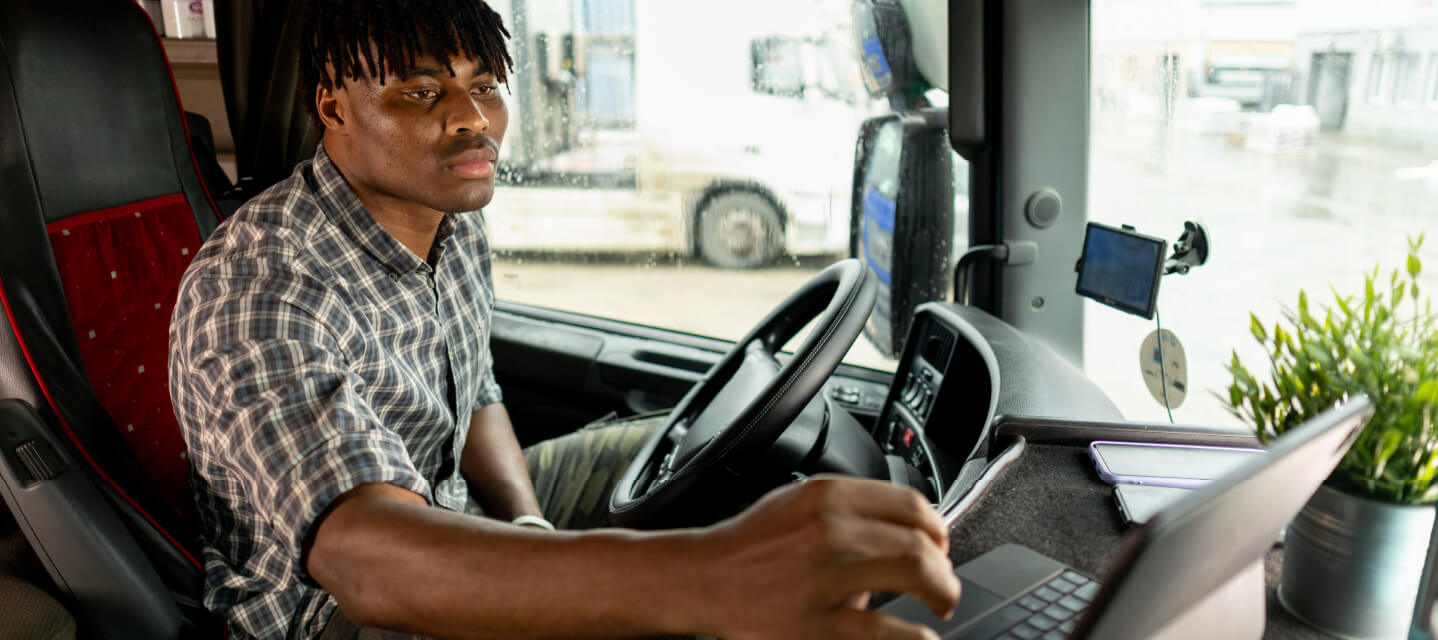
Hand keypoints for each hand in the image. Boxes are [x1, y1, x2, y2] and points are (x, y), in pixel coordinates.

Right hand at [693, 476, 959, 639]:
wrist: (704, 579)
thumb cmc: (751, 545)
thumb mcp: (796, 503)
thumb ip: (847, 509)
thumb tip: (902, 529)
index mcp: (827, 496)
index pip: (911, 503)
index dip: (937, 527)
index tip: (940, 543)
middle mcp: (829, 530)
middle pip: (920, 540)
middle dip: (943, 565)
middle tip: (944, 582)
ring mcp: (824, 576)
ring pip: (914, 572)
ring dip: (942, 592)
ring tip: (941, 604)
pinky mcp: (817, 623)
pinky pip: (886, 629)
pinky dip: (914, 634)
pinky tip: (918, 635)